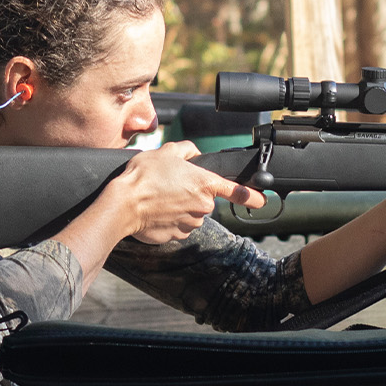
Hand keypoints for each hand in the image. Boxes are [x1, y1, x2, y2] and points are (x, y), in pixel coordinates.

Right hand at [108, 140, 264, 243]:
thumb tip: (194, 154)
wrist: (123, 205)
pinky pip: (178, 225)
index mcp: (204, 184)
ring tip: (158, 197)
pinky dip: (169, 219)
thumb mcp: (166, 152)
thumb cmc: (143, 177)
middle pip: (204, 199)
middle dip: (191, 193)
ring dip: (179, 207)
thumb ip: (187, 150)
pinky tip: (155, 211)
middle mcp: (202, 206)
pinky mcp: (177, 235)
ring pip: (191, 213)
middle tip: (169, 185)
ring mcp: (190, 223)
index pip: (236, 191)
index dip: (252, 196)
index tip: (262, 200)